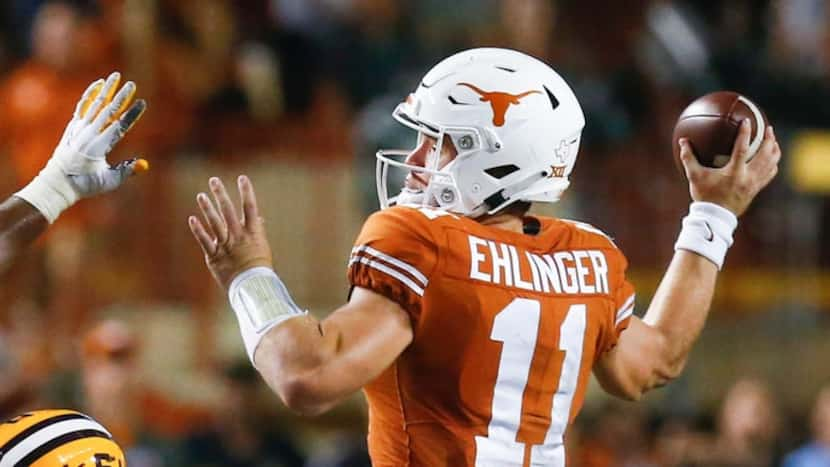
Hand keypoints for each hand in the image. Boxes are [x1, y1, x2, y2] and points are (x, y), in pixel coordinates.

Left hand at [55, 71, 147, 196]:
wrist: (57, 182)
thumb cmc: (86, 184)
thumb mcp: (108, 181)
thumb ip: (126, 171)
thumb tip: (144, 164)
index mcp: (99, 147)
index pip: (119, 127)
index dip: (132, 114)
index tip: (142, 103)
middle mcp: (89, 134)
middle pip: (108, 111)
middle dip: (121, 97)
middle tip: (132, 84)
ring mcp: (79, 129)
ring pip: (96, 104)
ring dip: (107, 90)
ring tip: (116, 76)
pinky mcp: (73, 126)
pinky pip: (83, 106)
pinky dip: (91, 94)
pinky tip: (99, 84)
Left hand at [189, 176, 273, 289]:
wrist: (252, 287)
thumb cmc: (260, 267)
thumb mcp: (262, 246)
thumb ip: (257, 231)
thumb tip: (258, 218)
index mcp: (253, 233)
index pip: (250, 207)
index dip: (246, 192)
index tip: (242, 178)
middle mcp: (239, 236)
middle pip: (228, 211)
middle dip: (221, 194)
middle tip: (214, 180)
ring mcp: (226, 246)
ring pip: (215, 223)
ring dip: (207, 208)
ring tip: (201, 195)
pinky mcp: (214, 257)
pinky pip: (205, 241)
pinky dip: (198, 230)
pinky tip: (192, 218)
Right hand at [679, 119, 780, 216]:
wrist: (716, 217)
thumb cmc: (704, 196)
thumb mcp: (694, 176)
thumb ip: (688, 158)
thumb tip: (683, 141)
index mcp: (733, 173)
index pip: (742, 149)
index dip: (745, 134)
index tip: (747, 121)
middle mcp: (747, 177)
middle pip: (765, 155)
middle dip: (769, 140)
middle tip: (768, 128)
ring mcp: (754, 184)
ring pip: (771, 164)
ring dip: (774, 150)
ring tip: (773, 140)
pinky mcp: (757, 189)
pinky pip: (769, 174)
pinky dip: (772, 164)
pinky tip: (771, 158)